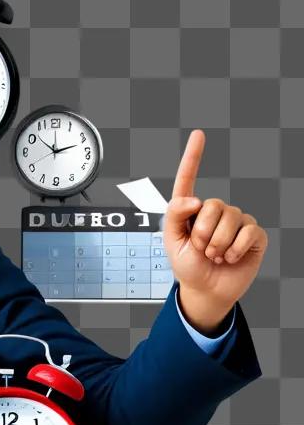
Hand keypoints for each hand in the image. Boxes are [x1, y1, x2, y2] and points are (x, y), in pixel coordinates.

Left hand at [162, 129, 267, 332]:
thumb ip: (175, 216)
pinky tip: (231, 258)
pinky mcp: (253, 235)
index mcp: (191, 211)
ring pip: (231, 219)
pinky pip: (248, 232)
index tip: (199, 134)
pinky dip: (235, 249)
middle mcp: (214, 212)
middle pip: (213, 205)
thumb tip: (194, 199)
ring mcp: (236, 221)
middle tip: (201, 249)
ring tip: (214, 256)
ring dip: (218, 244)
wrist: (207, 290)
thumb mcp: (171, 243)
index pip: (189, 180)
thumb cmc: (188, 266)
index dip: (193, 157)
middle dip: (203, 233)